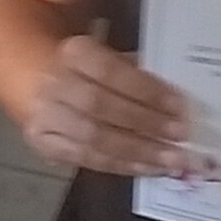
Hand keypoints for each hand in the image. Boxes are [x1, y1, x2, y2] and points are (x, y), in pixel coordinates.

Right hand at [25, 34, 191, 176]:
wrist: (40, 83)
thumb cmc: (89, 72)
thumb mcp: (110, 59)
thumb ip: (138, 76)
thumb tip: (178, 105)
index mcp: (73, 52)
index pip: (111, 71)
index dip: (146, 90)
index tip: (179, 107)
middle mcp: (53, 83)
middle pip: (102, 106)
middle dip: (145, 124)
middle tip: (180, 137)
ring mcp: (45, 117)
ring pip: (95, 138)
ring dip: (138, 151)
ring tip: (171, 159)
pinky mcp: (44, 145)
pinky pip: (87, 159)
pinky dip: (121, 165)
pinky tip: (148, 168)